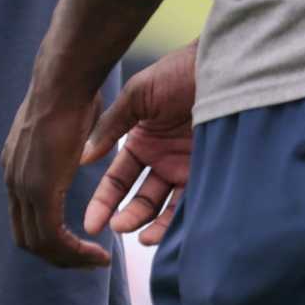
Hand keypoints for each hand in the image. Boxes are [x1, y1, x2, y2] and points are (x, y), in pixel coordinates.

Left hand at [3, 70, 109, 269]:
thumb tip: (78, 154)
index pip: (24, 218)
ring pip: (40, 243)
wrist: (64, 82)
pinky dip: (75, 252)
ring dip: (70, 259)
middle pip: (27, 237)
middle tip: (88, 261)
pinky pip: (53, 236)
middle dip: (59, 256)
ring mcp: (23, 185)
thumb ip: (63, 148)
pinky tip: (98, 255)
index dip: (50, 239)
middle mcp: (14, 179)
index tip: (78, 245)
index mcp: (16, 167)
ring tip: (97, 262)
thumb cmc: (73, 95)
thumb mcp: (64, 128)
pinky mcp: (39, 189)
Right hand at [82, 43, 195, 246]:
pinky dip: (177, 222)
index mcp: (142, 143)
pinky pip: (192, 205)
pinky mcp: (212, 175)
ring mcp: (187, 170)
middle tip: (116, 228)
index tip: (91, 222)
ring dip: (151, 225)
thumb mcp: (137, 95)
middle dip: (127, 216)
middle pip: (140, 198)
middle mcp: (163, 161)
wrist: (220, 67)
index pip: (118, 179)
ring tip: (141, 237)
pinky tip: (162, 232)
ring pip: (165, 207)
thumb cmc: (176, 74)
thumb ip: (110, 126)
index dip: (104, 200)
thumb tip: (83, 157)